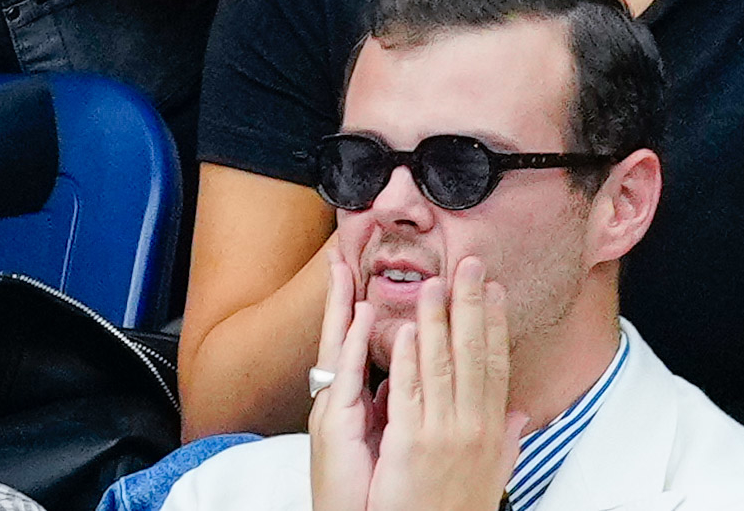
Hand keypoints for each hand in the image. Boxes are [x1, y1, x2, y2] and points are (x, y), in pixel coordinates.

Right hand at [310, 250, 384, 510]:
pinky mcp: (333, 427)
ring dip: (340, 309)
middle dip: (341, 298)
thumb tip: (410, 386)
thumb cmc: (378, 494)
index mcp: (360, 405)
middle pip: (343, 340)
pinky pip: (344, 378)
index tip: (362, 278)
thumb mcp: (394, 443)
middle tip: (341, 256)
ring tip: (342, 269)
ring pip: (338, 350)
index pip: (362, 348)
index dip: (362, 314)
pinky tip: (358, 318)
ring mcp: (334, 413)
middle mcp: (343, 404)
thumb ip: (400, 410)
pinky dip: (351, 346)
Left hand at [367, 257, 527, 510]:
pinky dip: (406, 358)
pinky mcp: (409, 446)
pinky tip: (403, 330)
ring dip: (436, 319)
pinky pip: (408, 393)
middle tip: (469, 264)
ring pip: (440, 363)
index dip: (496, 323)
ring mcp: (442, 434)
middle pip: (474, 352)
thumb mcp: (493, 475)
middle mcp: (472, 426)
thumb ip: (508, 440)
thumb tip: (524, 415)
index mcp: (492, 430)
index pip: (497, 364)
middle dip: (471, 304)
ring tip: (433, 282)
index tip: (495, 290)